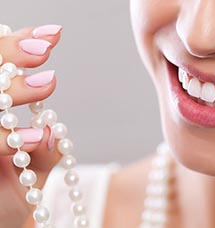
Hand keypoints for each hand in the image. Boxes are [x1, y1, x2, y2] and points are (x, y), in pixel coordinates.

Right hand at [0, 25, 62, 227]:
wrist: (0, 225)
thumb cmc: (12, 196)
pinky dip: (7, 139)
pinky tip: (36, 138)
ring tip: (49, 82)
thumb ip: (44, 153)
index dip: (19, 47)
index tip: (53, 35)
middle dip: (10, 55)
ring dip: (12, 91)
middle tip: (44, 50)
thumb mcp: (35, 173)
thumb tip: (51, 132)